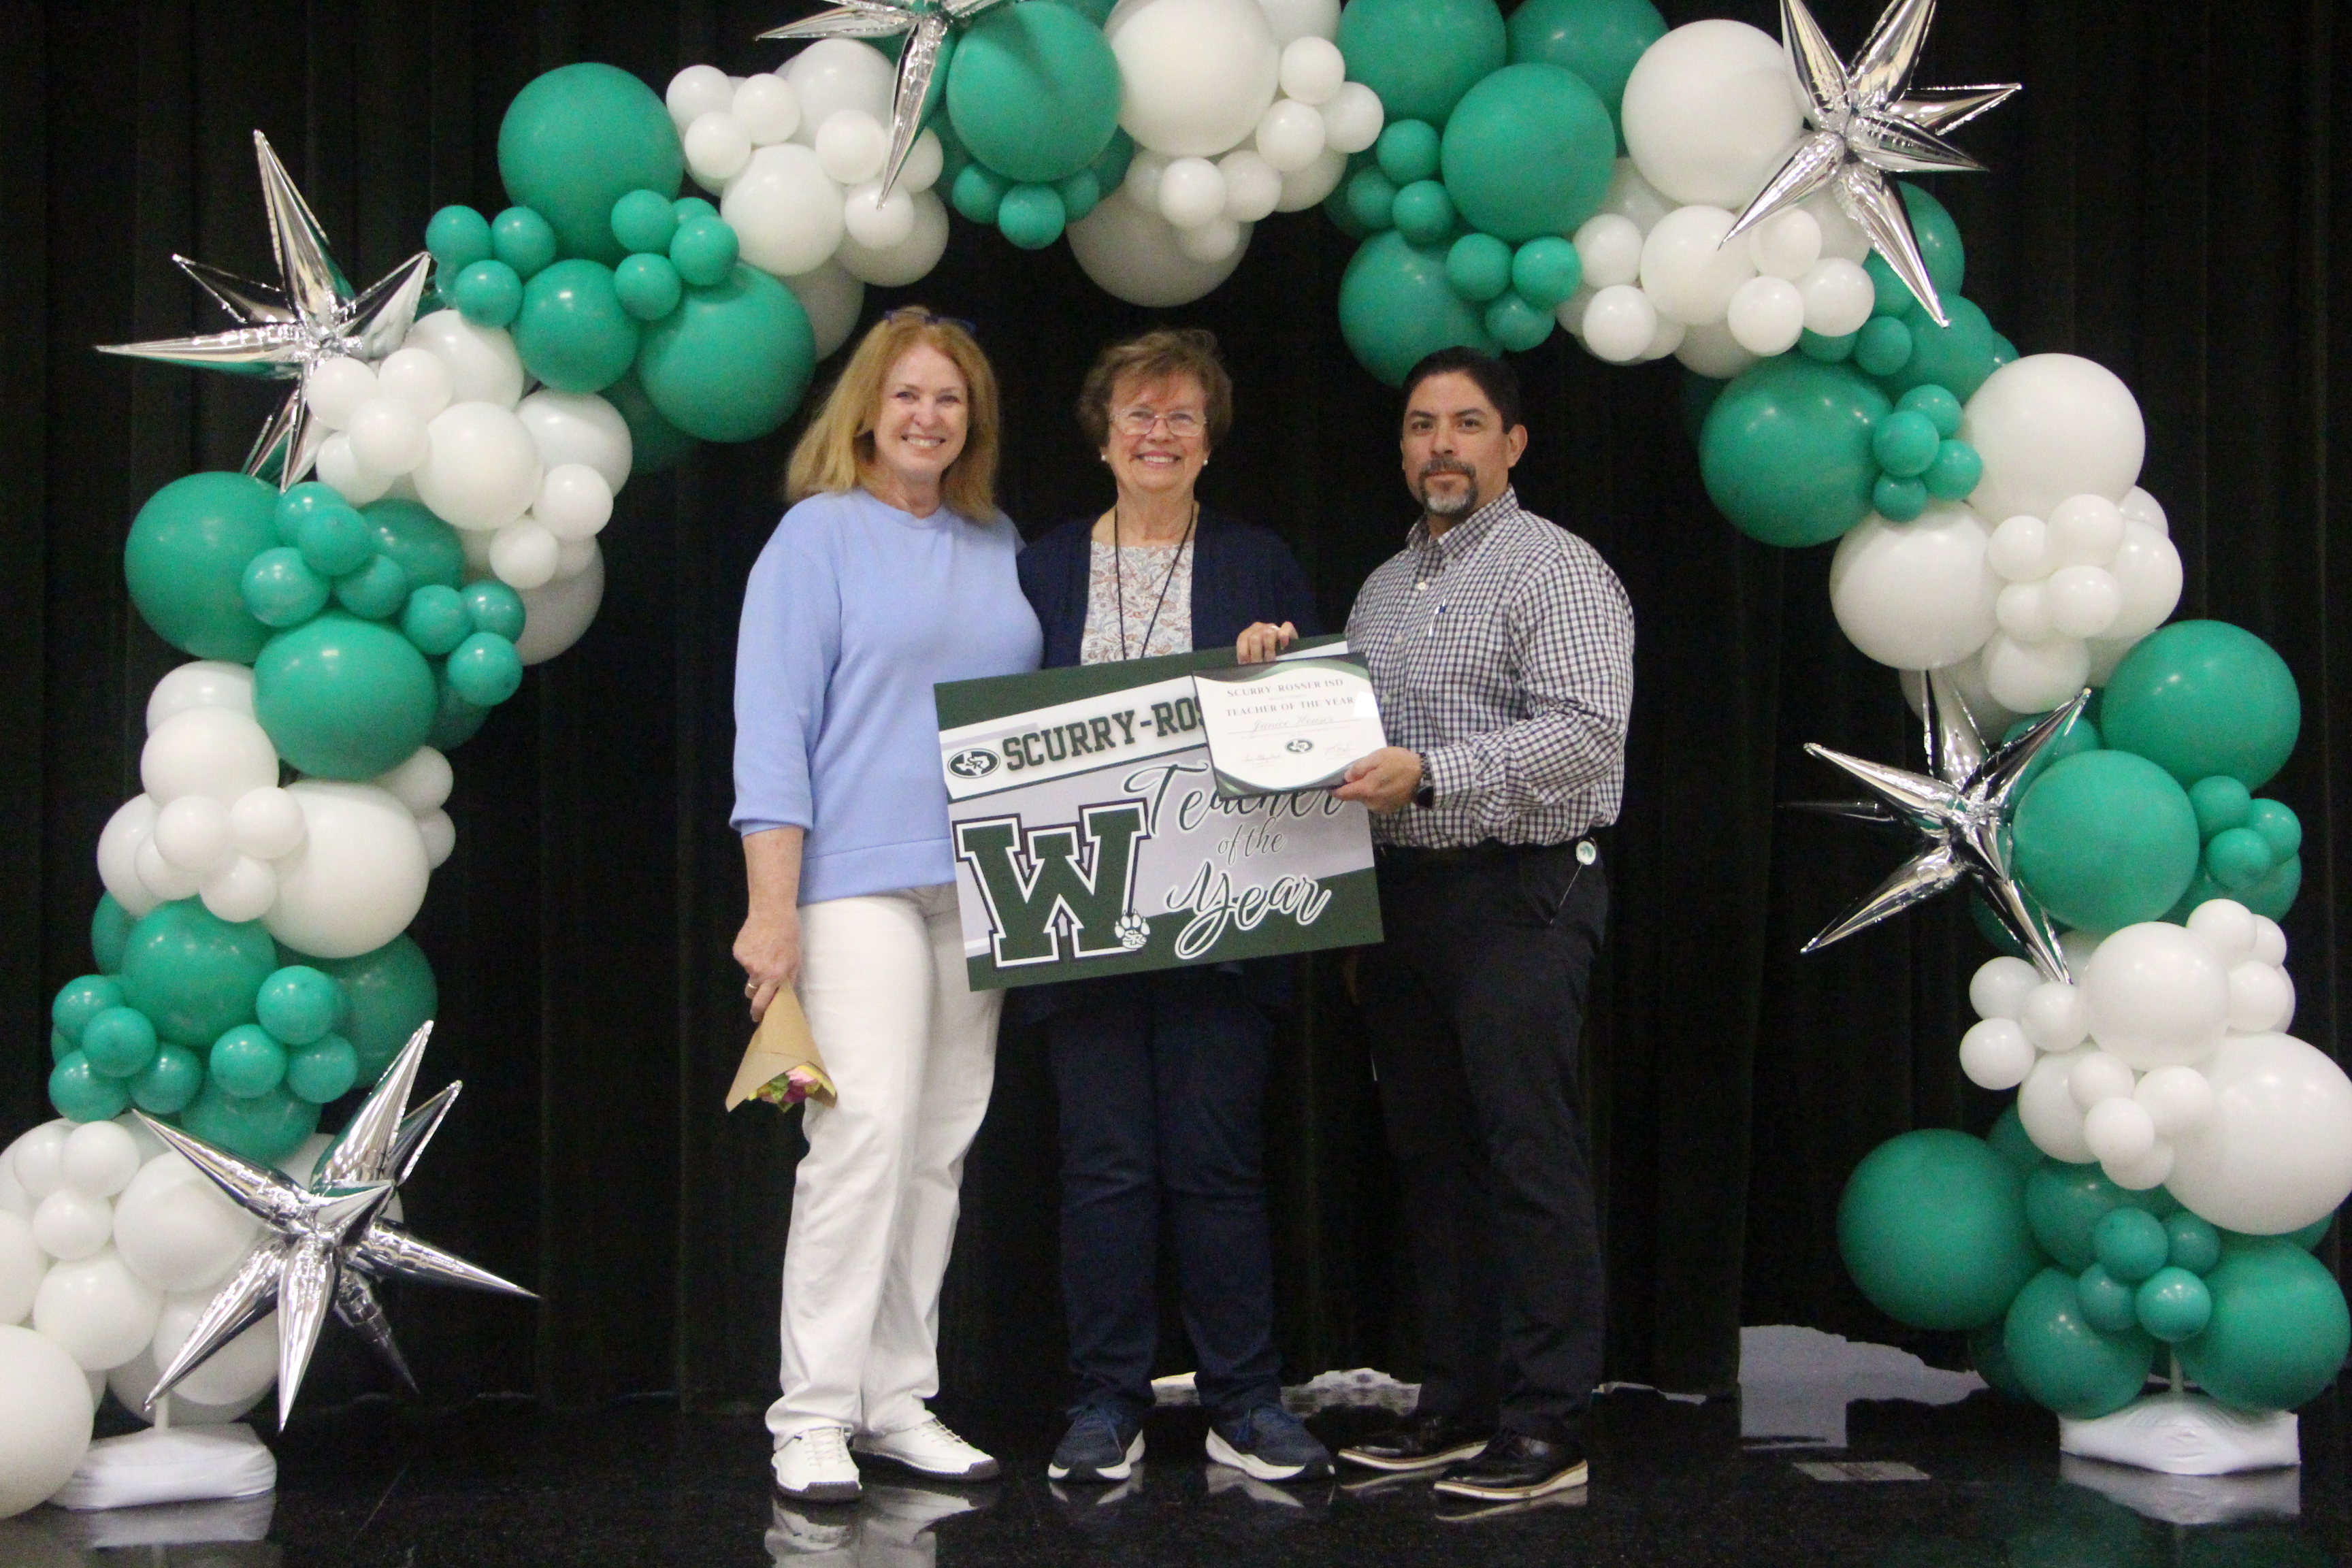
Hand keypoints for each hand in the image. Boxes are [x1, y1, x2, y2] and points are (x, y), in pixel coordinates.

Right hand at [734, 906, 801, 1020]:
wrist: (772, 912)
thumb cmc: (789, 935)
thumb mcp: (796, 958)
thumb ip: (789, 979)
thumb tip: (785, 994)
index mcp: (775, 976)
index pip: (762, 1002)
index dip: (758, 1012)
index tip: (756, 1017)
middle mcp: (758, 972)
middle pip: (751, 991)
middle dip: (755, 992)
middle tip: (762, 980)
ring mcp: (746, 962)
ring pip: (749, 971)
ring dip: (755, 966)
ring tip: (765, 949)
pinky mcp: (738, 952)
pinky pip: (743, 959)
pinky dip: (749, 954)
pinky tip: (757, 941)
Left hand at [1235, 621, 1297, 663]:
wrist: (1284, 653)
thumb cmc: (1265, 658)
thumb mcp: (1253, 658)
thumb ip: (1248, 659)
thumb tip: (1245, 666)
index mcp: (1249, 633)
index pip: (1243, 639)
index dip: (1243, 653)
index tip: (1247, 664)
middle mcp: (1259, 627)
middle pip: (1255, 638)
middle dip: (1256, 655)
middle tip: (1260, 666)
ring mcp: (1273, 627)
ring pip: (1268, 634)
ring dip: (1269, 650)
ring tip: (1271, 661)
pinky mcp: (1288, 629)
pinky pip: (1286, 628)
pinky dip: (1284, 636)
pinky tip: (1283, 647)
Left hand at [1334, 747, 1423, 813]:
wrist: (1425, 776)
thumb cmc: (1401, 763)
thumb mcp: (1378, 757)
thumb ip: (1359, 768)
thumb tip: (1347, 777)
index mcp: (1366, 790)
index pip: (1343, 794)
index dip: (1334, 790)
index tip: (1329, 785)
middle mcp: (1371, 803)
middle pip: (1355, 795)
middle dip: (1355, 785)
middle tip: (1365, 770)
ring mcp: (1381, 808)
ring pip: (1365, 798)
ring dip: (1367, 788)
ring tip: (1378, 775)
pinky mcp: (1389, 808)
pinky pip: (1375, 801)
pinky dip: (1376, 793)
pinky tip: (1386, 782)